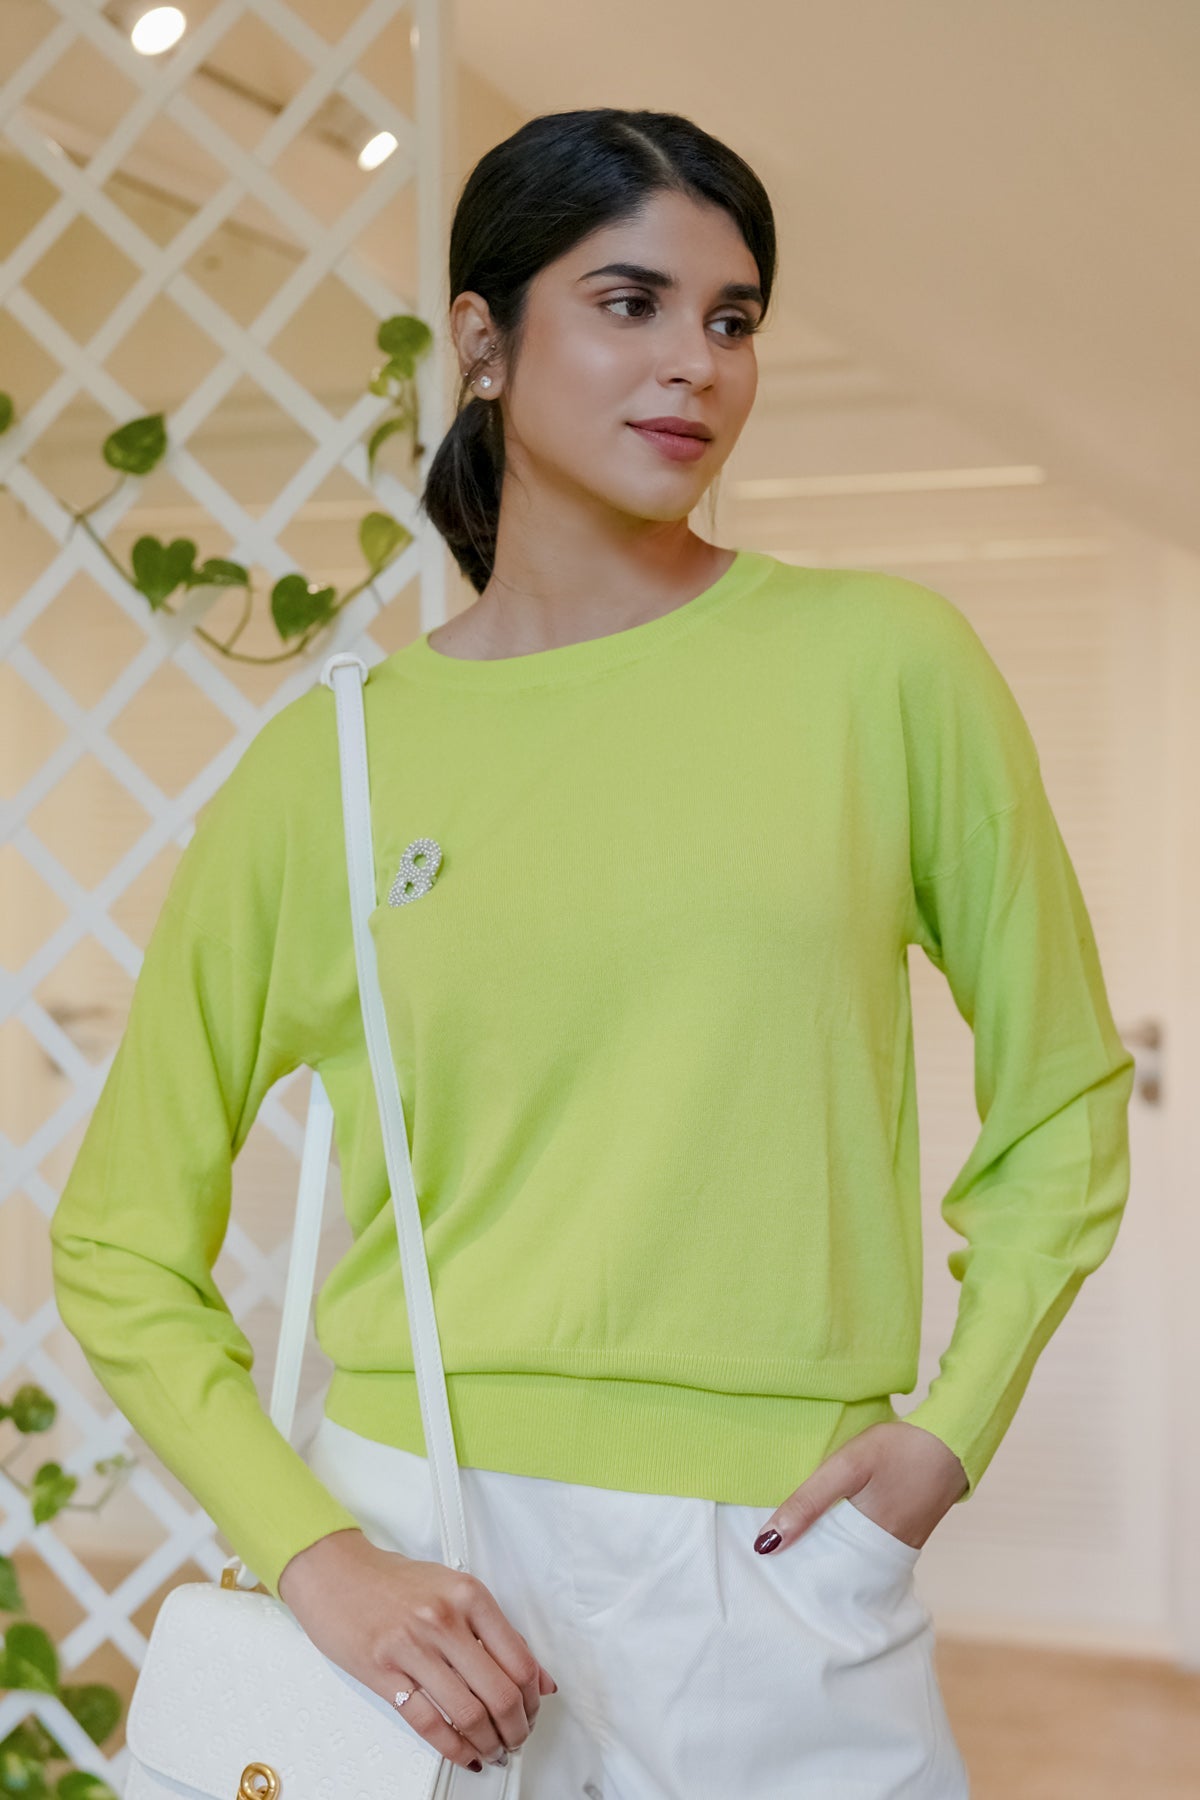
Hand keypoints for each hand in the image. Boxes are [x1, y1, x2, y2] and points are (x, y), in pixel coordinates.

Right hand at [277, 1528, 558, 1772]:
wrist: (336, 1572)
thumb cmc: (392, 1582)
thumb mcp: (453, 1589)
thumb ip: (495, 1630)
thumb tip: (536, 1677)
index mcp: (469, 1595)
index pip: (520, 1660)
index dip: (533, 1697)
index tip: (532, 1709)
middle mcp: (444, 1619)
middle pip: (500, 1693)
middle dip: (516, 1727)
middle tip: (517, 1736)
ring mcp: (413, 1647)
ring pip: (468, 1714)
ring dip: (488, 1742)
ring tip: (493, 1748)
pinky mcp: (384, 1672)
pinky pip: (428, 1722)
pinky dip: (453, 1747)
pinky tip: (464, 1752)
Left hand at [752, 1421, 968, 1555]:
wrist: (951, 1441)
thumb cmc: (899, 1451)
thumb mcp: (847, 1467)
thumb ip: (808, 1502)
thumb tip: (767, 1542)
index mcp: (865, 1548)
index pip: (817, 1576)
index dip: (789, 1569)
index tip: (760, 1563)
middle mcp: (881, 1558)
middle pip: (832, 1570)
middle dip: (803, 1563)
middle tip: (768, 1554)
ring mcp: (896, 1547)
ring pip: (848, 1557)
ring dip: (823, 1549)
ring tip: (789, 1539)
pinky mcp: (904, 1534)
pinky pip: (866, 1545)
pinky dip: (845, 1538)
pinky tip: (828, 1524)